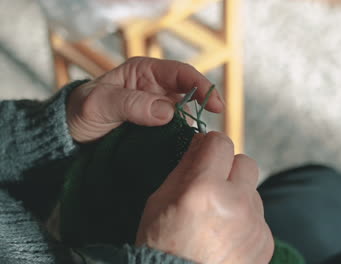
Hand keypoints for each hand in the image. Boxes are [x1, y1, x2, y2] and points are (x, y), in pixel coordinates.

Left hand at [66, 57, 223, 141]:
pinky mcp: (156, 132)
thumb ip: (131, 104)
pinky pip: (174, 135)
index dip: (202, 86)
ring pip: (185, 119)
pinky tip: (187, 153)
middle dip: (203, 111)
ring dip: (192, 131)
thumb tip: (169, 111)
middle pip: (190, 97)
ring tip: (201, 147)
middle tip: (211, 133)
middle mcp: (156, 90)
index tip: (216, 105)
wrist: (68, 137)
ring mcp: (157, 112)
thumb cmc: (80, 112)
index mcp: (145, 72)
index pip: (181, 73)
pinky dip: (182, 143)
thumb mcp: (99, 104)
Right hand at [135, 132, 273, 263]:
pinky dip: (245, 221)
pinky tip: (226, 238)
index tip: (206, 153)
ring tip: (217, 220)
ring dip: (238, 196)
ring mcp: (255, 224)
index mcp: (204, 189)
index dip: (211, 145)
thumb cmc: (161, 246)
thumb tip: (202, 141)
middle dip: (229, 168)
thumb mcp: (160, 200)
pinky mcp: (265, 241)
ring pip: (252, 191)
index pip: (221, 143)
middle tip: (212, 185)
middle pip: (245, 162)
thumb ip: (185, 166)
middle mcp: (236, 203)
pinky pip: (258, 217)